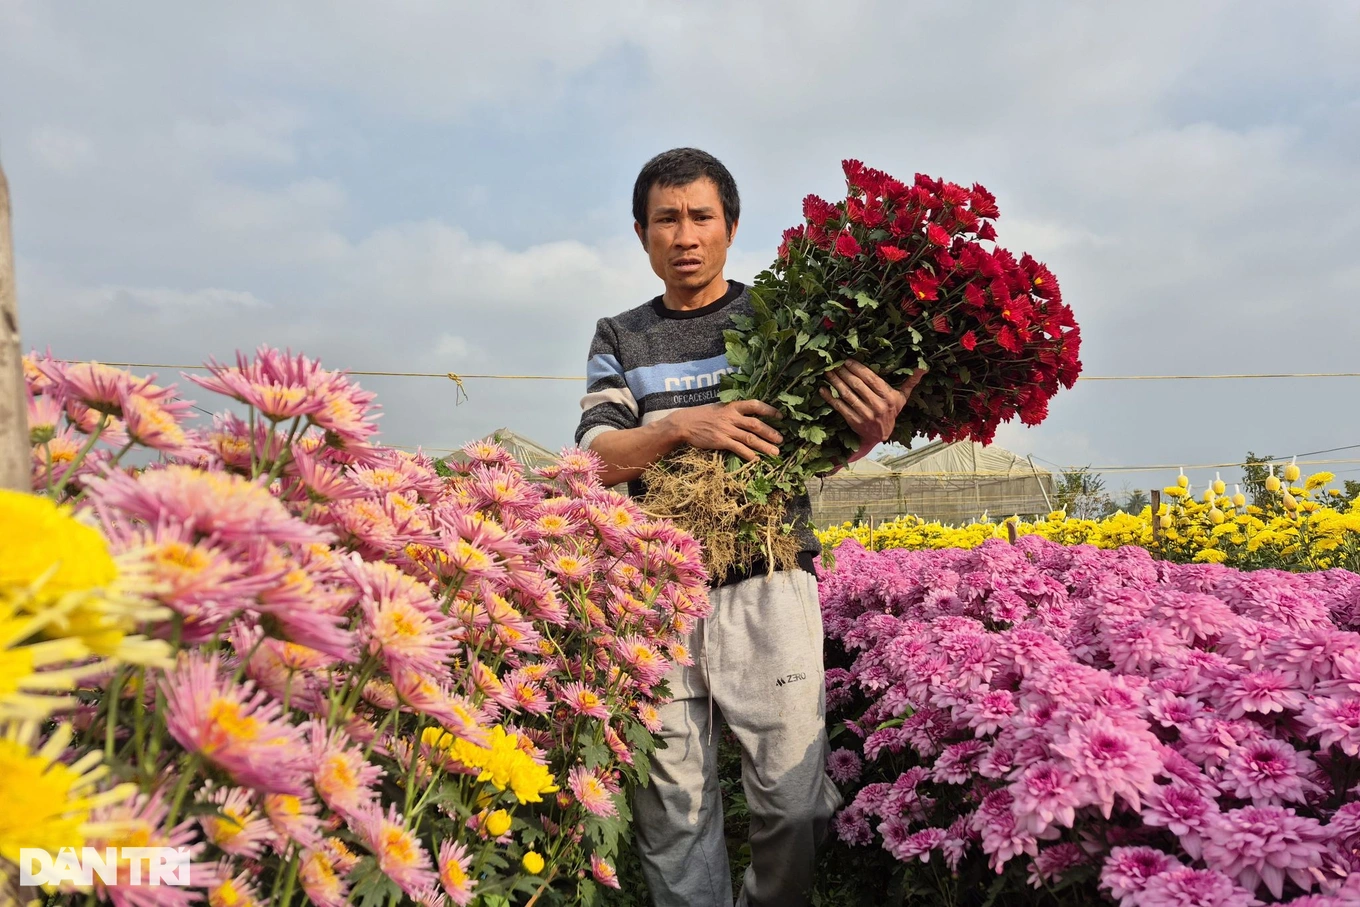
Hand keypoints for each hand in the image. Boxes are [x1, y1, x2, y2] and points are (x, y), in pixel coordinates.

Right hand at [669, 399, 783, 461]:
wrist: (684, 423)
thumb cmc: (702, 416)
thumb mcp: (719, 408)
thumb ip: (733, 412)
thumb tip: (748, 416)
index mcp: (732, 406)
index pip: (755, 405)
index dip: (769, 410)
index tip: (780, 416)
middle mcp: (732, 417)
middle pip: (756, 424)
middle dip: (771, 432)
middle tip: (782, 439)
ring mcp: (727, 429)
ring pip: (750, 438)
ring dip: (764, 445)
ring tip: (775, 452)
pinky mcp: (721, 441)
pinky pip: (738, 448)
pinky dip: (749, 455)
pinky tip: (756, 460)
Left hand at [820, 360, 926, 449]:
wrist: (881, 436)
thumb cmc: (891, 412)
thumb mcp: (902, 397)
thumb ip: (910, 382)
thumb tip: (923, 367)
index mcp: (889, 397)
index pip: (871, 379)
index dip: (858, 368)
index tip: (847, 361)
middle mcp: (877, 406)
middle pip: (857, 385)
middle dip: (844, 372)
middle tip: (834, 363)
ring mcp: (865, 414)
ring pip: (847, 394)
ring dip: (835, 382)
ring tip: (828, 372)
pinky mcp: (854, 421)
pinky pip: (840, 407)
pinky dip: (830, 397)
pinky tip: (822, 389)